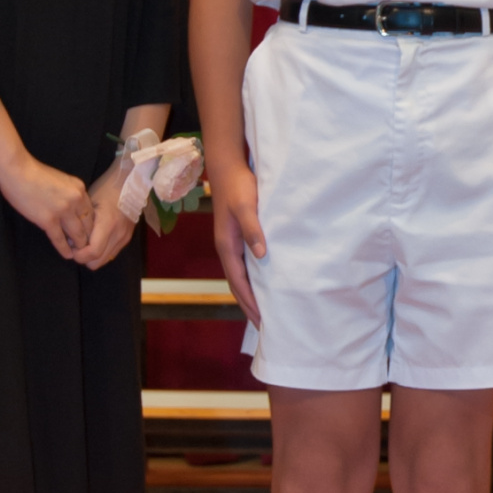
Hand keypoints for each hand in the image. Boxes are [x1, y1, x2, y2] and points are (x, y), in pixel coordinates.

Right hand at [0, 149, 92, 258]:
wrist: (17, 171)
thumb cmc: (34, 173)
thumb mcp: (61, 179)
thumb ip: (69, 193)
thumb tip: (71, 206)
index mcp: (79, 188)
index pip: (91, 211)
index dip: (90, 225)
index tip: (89, 233)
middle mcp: (75, 200)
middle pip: (88, 224)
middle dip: (88, 237)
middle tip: (87, 247)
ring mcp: (63, 211)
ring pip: (77, 234)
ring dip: (78, 245)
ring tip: (79, 254)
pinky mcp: (48, 220)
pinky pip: (59, 239)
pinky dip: (64, 249)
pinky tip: (67, 256)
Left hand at [68, 160, 140, 272]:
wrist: (130, 184)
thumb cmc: (106, 189)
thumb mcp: (90, 204)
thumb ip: (82, 224)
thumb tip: (70, 240)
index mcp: (108, 224)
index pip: (93, 253)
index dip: (79, 256)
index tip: (70, 248)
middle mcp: (118, 235)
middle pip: (98, 262)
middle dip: (84, 258)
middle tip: (76, 247)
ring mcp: (124, 238)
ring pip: (104, 260)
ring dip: (93, 256)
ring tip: (85, 242)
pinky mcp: (127, 238)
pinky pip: (111, 253)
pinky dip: (101, 251)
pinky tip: (96, 240)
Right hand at [208, 154, 265, 323]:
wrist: (228, 166)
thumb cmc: (238, 185)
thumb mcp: (246, 206)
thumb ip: (253, 229)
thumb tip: (262, 256)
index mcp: (226, 246)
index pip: (238, 283)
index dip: (250, 302)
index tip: (262, 320)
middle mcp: (227, 248)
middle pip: (237, 284)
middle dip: (249, 305)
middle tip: (264, 325)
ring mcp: (232, 243)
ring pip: (241, 276)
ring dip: (251, 294)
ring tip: (265, 310)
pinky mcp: (239, 235)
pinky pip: (245, 264)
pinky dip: (253, 278)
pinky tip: (265, 282)